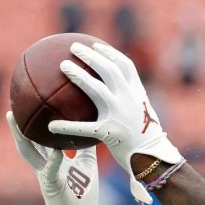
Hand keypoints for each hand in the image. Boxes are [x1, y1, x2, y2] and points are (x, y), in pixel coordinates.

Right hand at [7, 111, 100, 204]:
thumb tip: (90, 127)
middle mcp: (44, 167)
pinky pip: (51, 170)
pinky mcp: (52, 186)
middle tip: (12, 109)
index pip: (38, 140)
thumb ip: (85, 148)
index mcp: (51, 162)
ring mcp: (45, 176)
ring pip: (30, 154)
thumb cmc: (84, 193)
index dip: (32, 126)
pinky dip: (53, 161)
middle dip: (18, 128)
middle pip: (27, 144)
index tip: (28, 108)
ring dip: (22, 137)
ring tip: (16, 120)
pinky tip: (57, 151)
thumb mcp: (86, 164)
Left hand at [47, 42, 182, 186]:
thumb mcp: (144, 113)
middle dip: (90, 55)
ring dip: (78, 75)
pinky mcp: (109, 133)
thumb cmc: (147, 138)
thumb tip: (118, 93)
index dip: (110, 53)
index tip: (96, 45)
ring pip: (95, 89)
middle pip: (108, 69)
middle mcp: (128, 99)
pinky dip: (66, 127)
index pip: (125, 65)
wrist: (154, 158)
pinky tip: (51, 126)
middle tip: (73, 47)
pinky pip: (83, 128)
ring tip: (63, 66)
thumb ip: (132, 101)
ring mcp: (119, 114)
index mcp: (137, 93)